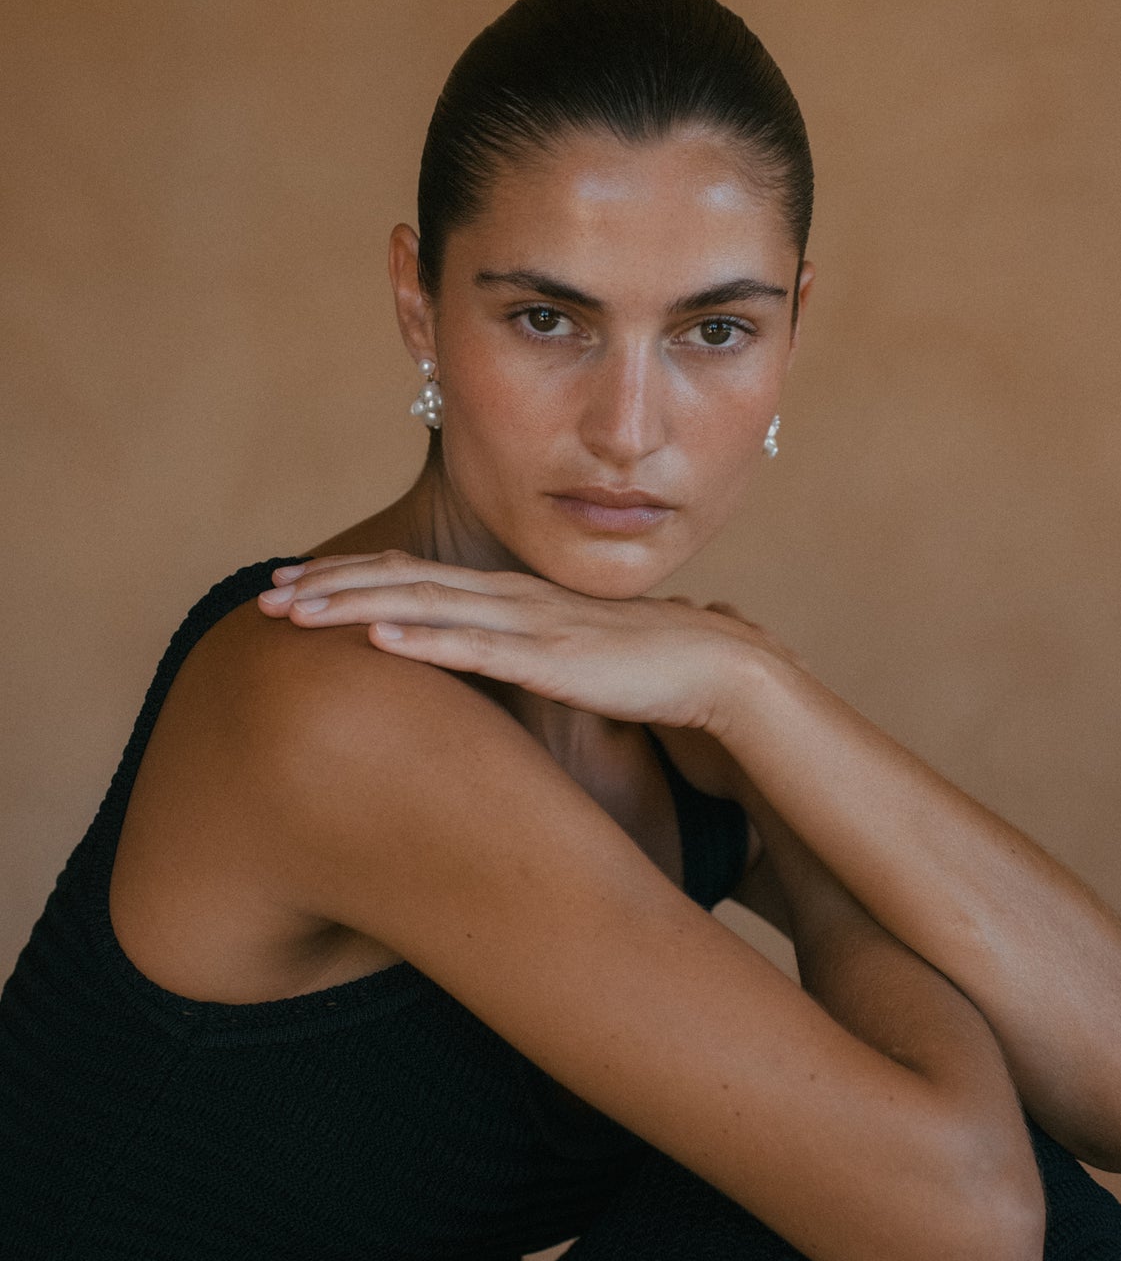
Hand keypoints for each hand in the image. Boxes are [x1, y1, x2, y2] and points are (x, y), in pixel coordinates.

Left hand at [257, 550, 772, 735]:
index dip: (351, 579)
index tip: (297, 586)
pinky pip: (473, 645)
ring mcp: (527, 623)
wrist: (716, 672)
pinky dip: (419, 638)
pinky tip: (373, 638)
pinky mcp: (549, 658)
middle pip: (401, 581)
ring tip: (292, 612)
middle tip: (265, 594)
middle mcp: (508, 599)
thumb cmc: (645, 674)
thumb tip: (488, 682)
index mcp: (509, 599)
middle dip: (328, 585)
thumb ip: (523, 663)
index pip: (415, 578)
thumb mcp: (566, 665)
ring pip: (421, 605)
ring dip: (351, 606)